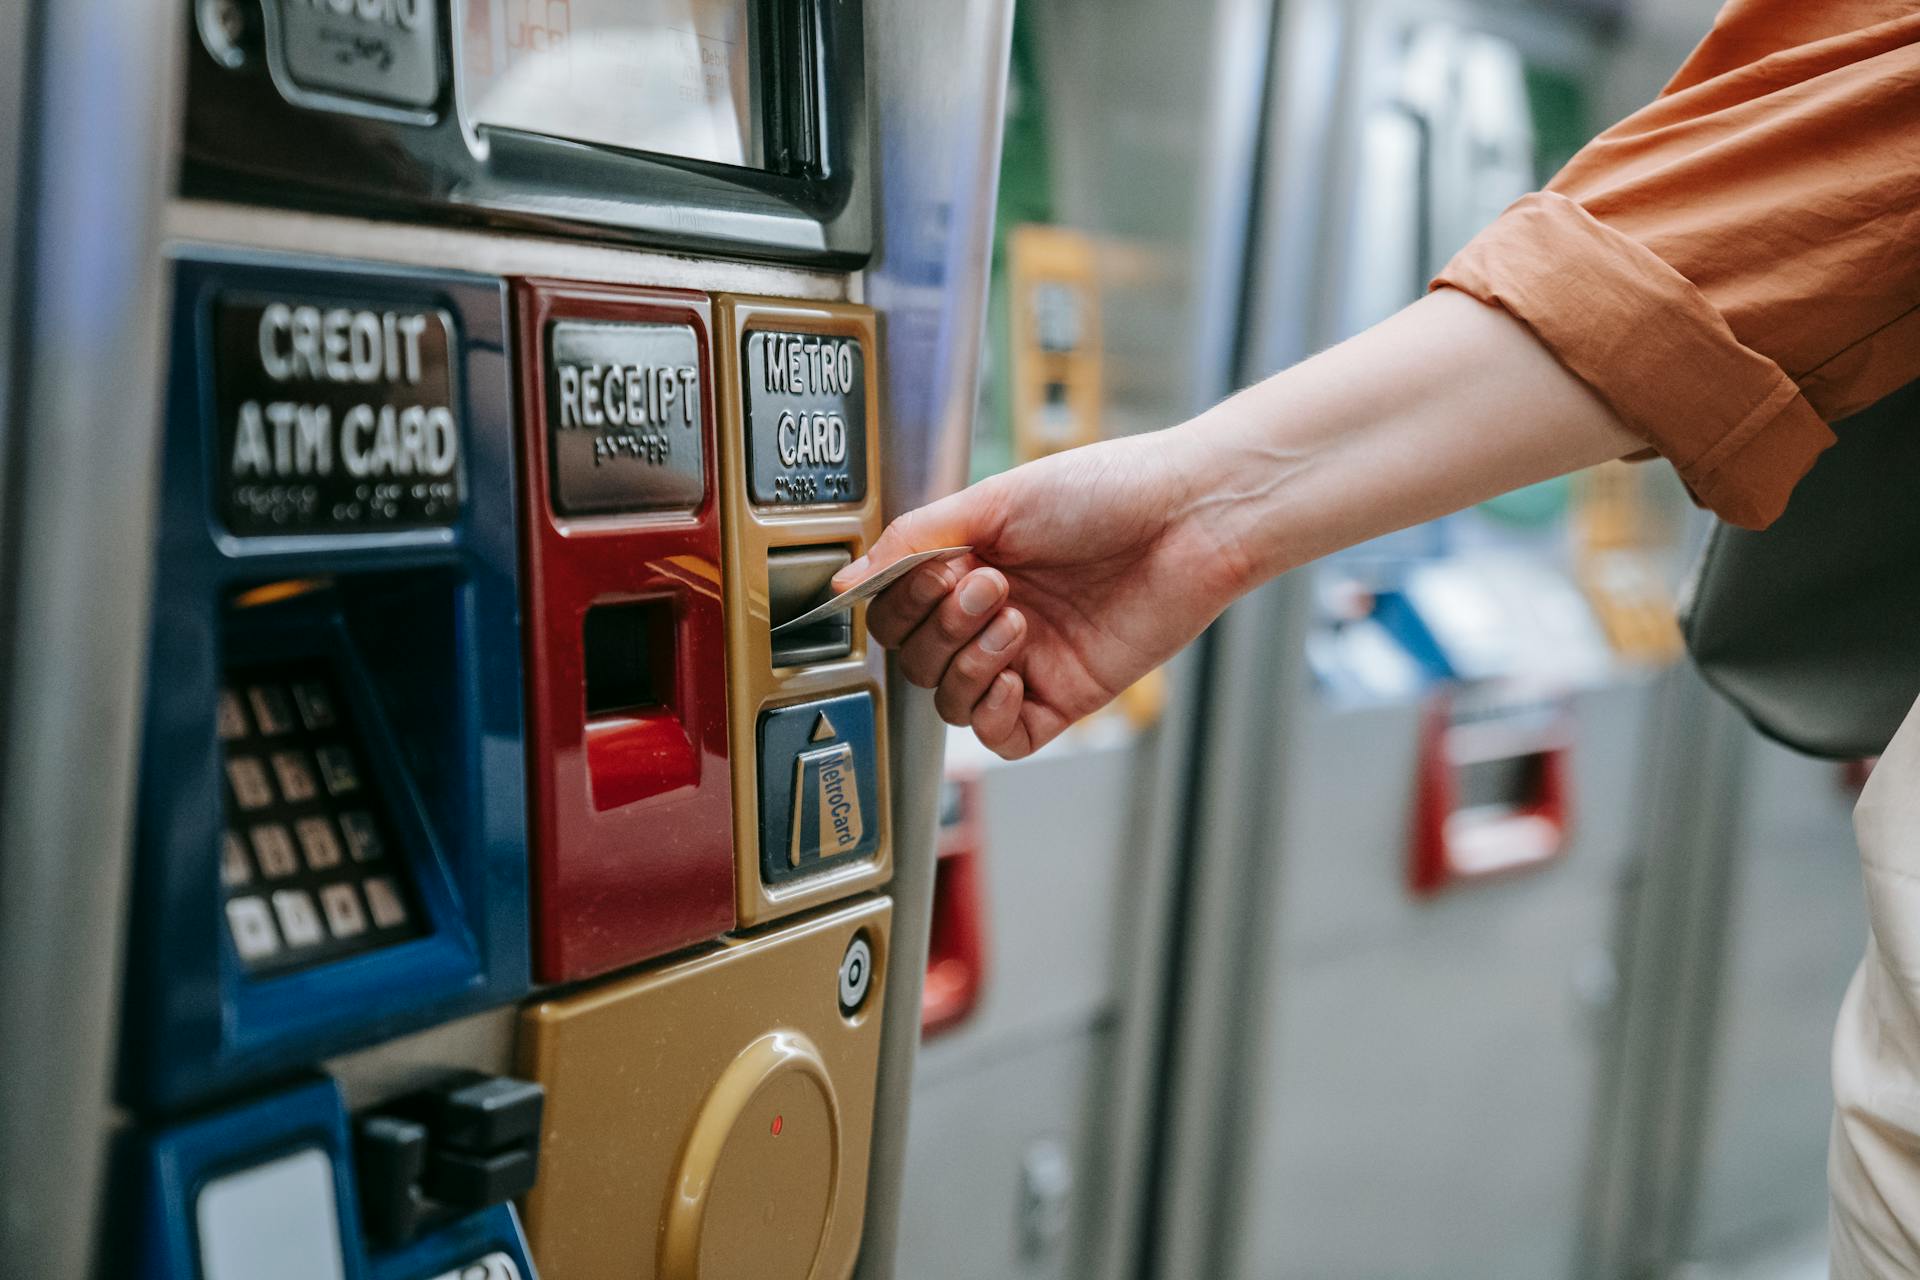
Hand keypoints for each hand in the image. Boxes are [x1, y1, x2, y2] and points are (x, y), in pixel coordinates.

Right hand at [838, 429, 1250, 758]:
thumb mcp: (994, 501)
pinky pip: (1001, 736)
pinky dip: (991, 711)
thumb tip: (844, 585)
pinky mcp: (1064, 696)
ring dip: (966, 661)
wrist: (1190, 516)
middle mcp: (992, 616)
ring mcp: (1027, 660)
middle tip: (988, 585)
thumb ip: (913, 541)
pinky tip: (1014, 671)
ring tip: (1014, 617)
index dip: (903, 600)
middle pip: (914, 660)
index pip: (894, 611)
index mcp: (968, 565)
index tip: (938, 569)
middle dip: (940, 626)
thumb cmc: (1108, 490)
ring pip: (949, 699)